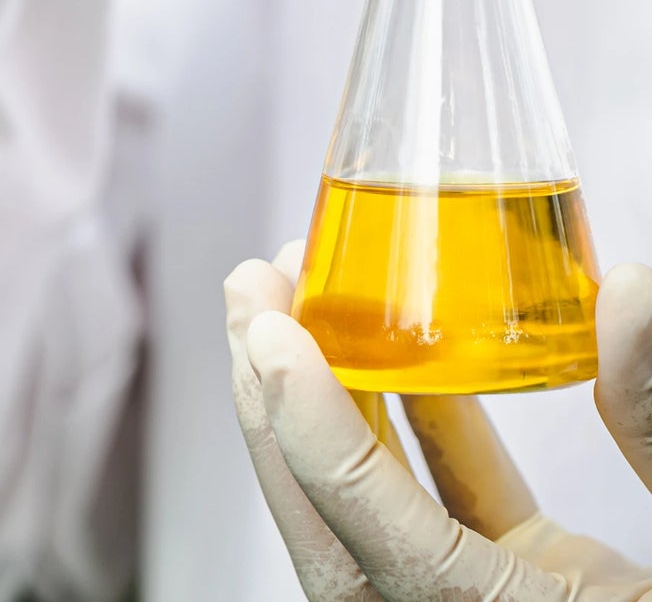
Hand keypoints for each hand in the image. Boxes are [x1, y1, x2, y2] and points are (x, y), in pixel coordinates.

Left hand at [225, 246, 651, 599]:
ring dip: (325, 402)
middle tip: (248, 291)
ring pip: (370, 514)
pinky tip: (404, 350)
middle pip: (334, 529)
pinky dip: (411, 428)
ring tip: (292, 298)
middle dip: (273, 405)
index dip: (314, 435)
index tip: (270, 337)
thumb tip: (630, 290)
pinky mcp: (521, 594)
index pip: (382, 543)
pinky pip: (438, 511)